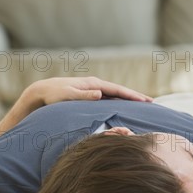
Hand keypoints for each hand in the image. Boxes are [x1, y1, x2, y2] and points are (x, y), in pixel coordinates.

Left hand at [21, 77, 152, 109]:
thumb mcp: (68, 96)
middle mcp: (96, 85)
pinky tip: (125, 107)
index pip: (117, 90)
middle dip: (136, 97)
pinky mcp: (90, 95)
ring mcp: (93, 89)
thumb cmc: (53, 96)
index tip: (145, 101)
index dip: (132, 95)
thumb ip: (84, 95)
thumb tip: (100, 94)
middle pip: (120, 91)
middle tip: (152, 103)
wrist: (41, 92)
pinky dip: (119, 102)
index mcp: (93, 84)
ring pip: (116, 95)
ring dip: (129, 99)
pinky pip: (109, 99)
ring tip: (142, 105)